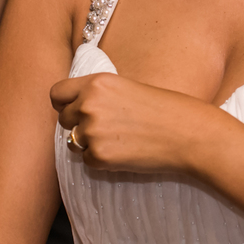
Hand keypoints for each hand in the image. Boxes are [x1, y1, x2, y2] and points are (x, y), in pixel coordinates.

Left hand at [50, 73, 214, 173]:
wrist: (186, 132)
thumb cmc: (162, 108)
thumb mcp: (126, 88)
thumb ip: (98, 94)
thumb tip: (74, 108)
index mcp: (96, 83)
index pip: (57, 93)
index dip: (63, 103)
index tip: (73, 109)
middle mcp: (88, 104)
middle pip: (63, 119)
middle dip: (77, 125)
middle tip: (105, 128)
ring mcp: (92, 131)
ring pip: (73, 141)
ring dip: (89, 143)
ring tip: (118, 139)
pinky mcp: (99, 156)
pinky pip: (87, 160)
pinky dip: (101, 160)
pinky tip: (124, 152)